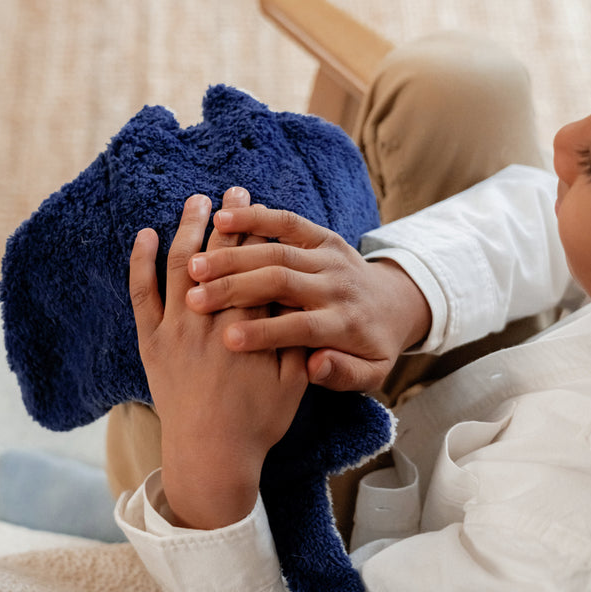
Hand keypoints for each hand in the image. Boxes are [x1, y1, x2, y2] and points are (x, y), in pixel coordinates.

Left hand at [129, 188, 307, 528]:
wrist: (211, 456)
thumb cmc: (258, 422)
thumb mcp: (293, 383)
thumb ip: (298, 341)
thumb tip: (303, 301)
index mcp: (249, 326)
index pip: (253, 265)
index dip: (256, 231)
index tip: (257, 205)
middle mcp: (210, 321)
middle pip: (217, 256)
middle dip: (226, 219)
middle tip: (232, 189)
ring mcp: (176, 330)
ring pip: (180, 266)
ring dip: (188, 229)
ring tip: (195, 202)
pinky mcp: (152, 342)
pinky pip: (142, 294)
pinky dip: (141, 262)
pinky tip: (146, 235)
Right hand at [185, 200, 431, 392]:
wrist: (395, 305)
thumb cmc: (371, 348)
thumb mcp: (370, 373)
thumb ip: (344, 374)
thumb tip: (315, 366)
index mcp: (345, 323)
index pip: (303, 327)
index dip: (266, 333)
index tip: (227, 340)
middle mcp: (337, 286)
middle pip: (283, 281)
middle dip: (237, 288)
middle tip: (195, 298)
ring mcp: (329, 257)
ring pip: (278, 250)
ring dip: (234, 255)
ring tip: (195, 264)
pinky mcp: (322, 236)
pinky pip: (288, 222)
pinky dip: (255, 218)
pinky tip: (221, 220)